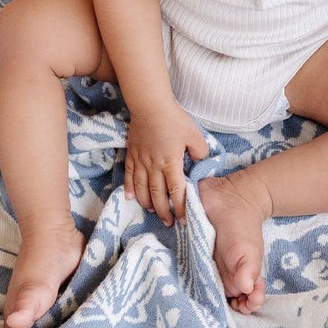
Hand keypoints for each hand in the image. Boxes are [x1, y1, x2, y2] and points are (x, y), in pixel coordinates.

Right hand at [124, 101, 209, 223]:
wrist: (150, 105)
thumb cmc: (174, 119)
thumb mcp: (195, 135)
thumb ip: (199, 152)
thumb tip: (198, 162)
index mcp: (171, 164)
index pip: (176, 192)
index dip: (180, 207)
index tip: (183, 219)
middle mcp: (154, 167)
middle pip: (158, 195)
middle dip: (164, 211)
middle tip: (168, 222)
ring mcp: (140, 161)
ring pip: (141, 189)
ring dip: (147, 203)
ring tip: (152, 212)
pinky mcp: (131, 154)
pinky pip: (128, 175)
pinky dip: (128, 188)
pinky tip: (130, 198)